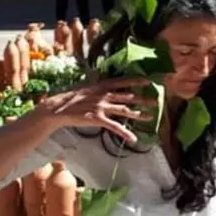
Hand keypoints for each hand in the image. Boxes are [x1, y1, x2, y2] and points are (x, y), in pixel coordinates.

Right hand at [36, 77, 156, 142]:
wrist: (58, 108)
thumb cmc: (70, 98)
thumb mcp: (85, 86)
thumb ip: (95, 83)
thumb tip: (99, 77)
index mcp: (101, 86)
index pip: (122, 82)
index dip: (136, 81)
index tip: (149, 81)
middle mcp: (104, 95)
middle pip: (128, 97)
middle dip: (143, 99)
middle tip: (157, 100)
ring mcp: (101, 107)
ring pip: (125, 111)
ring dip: (139, 114)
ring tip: (151, 117)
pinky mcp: (98, 119)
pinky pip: (115, 127)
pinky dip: (125, 133)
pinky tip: (133, 138)